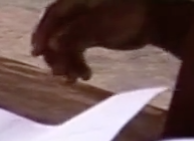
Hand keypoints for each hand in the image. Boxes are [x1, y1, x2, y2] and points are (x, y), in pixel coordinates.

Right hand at [31, 0, 153, 82]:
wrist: (157, 21)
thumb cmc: (130, 15)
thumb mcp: (101, 24)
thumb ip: (75, 34)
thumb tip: (52, 45)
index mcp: (78, 0)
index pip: (53, 15)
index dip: (43, 33)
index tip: (37, 53)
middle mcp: (77, 10)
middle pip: (56, 32)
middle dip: (56, 54)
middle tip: (58, 73)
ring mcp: (83, 23)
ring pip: (65, 44)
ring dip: (67, 63)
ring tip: (74, 79)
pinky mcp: (90, 35)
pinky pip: (75, 50)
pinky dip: (77, 63)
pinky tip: (84, 75)